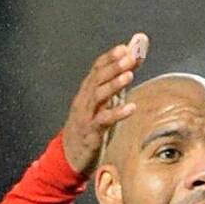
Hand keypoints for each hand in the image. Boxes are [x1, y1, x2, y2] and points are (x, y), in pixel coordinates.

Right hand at [61, 33, 148, 176]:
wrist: (71, 156)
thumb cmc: (92, 127)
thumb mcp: (105, 104)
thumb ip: (118, 85)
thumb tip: (133, 63)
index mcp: (87, 91)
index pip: (97, 68)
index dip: (110, 57)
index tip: (125, 47)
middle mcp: (84, 100)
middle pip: (97, 78)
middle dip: (114, 66)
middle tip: (130, 56)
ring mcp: (86, 116)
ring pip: (98, 96)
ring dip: (114, 84)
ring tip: (130, 75)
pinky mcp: (90, 133)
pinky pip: (103, 121)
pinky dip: (117, 113)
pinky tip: (131, 108)